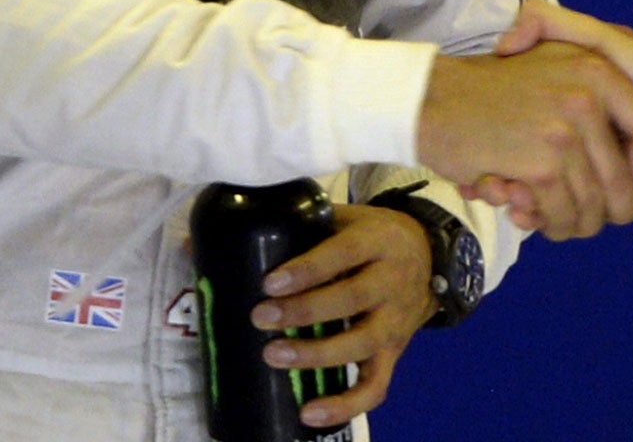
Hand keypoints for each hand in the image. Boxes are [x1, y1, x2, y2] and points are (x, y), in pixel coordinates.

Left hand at [249, 204, 437, 431]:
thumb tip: (203, 245)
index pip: (344, 253)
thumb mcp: (344, 218)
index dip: (308, 269)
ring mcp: (396, 321)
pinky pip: (375, 386)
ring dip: (317, 355)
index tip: (270, 283)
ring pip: (361, 344)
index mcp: (377, 241)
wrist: (429, 255)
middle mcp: (392, 281)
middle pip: (352, 299)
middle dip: (304, 311)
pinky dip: (345, 404)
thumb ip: (292, 227)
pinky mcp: (395, 353)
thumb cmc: (371, 236)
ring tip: (274, 357)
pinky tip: (310, 413)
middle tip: (261, 317)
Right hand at [416, 40, 632, 239]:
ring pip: (594, 208)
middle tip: (581, 214)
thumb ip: (601, 95)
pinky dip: (547, 224)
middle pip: (627, 184)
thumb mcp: (554, 64)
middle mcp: (590, 96)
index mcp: (599, 70)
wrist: (433, 100)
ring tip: (546, 211)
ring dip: (571, 222)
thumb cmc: (495, 90)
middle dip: (607, 212)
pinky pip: (562, 215)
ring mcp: (566, 131)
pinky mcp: (541, 164)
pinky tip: (523, 209)